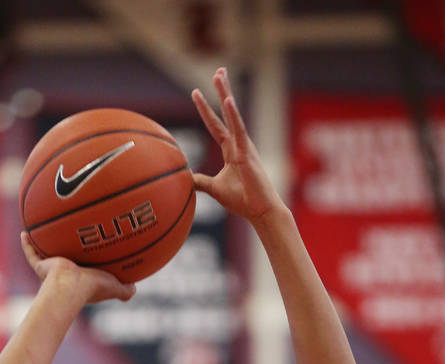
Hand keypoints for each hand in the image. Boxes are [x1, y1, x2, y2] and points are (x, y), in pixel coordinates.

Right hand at [20, 233, 135, 303]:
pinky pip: (31, 253)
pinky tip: (25, 232)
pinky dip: (27, 244)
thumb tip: (134, 288)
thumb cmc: (92, 287)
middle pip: (64, 259)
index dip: (87, 261)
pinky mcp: (41, 266)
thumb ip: (125, 289)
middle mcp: (66, 273)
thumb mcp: (114, 286)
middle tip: (66, 237)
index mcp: (81, 278)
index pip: (84, 268)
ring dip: (44, 244)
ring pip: (46, 254)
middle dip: (65, 250)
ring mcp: (52, 269)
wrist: (69, 286)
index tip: (89, 250)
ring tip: (42, 230)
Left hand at [191, 67, 283, 222]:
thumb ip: (201, 182)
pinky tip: (228, 100)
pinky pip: (239, 130)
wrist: (260, 211)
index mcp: (231, 151)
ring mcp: (244, 146)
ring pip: (232, 115)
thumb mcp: (215, 190)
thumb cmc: (242, 201)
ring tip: (219, 74)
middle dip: (222, 91)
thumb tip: (185, 178)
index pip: (216, 126)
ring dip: (225, 94)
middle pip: (227, 112)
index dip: (206, 110)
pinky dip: (233, 115)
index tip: (195, 92)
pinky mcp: (247, 153)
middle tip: (218, 70)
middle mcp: (239, 144)